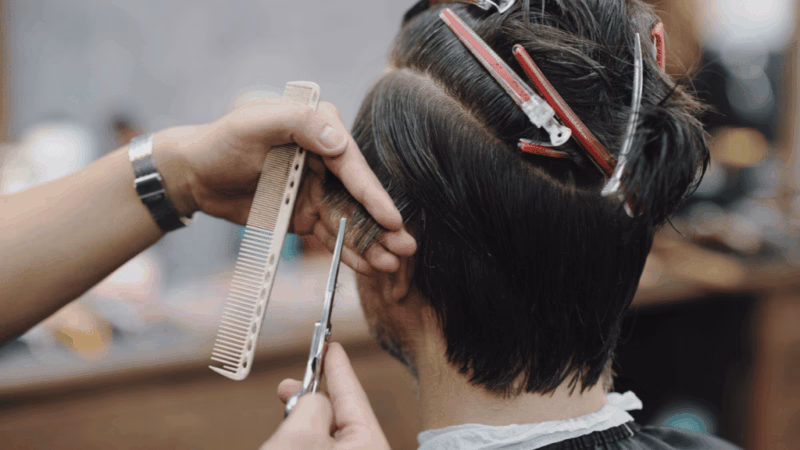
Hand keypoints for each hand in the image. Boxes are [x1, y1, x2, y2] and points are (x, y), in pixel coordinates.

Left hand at [153, 97, 414, 272]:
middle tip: (406, 247)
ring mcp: (318, 189)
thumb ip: (298, 123)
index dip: (371, 193)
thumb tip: (339, 141)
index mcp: (318, 130)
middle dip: (383, 224)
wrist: (195, 175)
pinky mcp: (307, 214)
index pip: (350, 163)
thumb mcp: (254, 124)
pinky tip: (369, 266)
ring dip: (371, 242)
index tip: (390, 218)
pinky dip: (349, 251)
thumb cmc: (221, 142)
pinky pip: (332, 235)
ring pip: (350, 220)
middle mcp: (326, 159)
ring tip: (391, 264)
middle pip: (359, 195)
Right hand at [261, 343, 390, 449]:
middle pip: (342, 413)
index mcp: (369, 443)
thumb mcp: (301, 432)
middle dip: (313, 394)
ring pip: (330, 432)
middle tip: (290, 384)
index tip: (332, 345)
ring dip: (306, 418)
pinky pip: (324, 446)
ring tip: (285, 412)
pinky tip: (290, 437)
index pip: (353, 393)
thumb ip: (313, 403)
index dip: (338, 366)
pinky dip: (307, 437)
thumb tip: (315, 399)